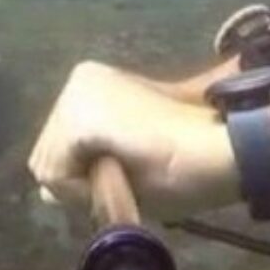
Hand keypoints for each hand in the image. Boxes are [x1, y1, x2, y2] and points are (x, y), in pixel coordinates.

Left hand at [29, 61, 237, 219]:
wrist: (224, 149)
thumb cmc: (190, 158)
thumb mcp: (130, 161)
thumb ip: (92, 165)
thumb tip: (45, 187)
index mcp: (94, 82)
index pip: (61, 150)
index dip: (92, 175)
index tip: (139, 165)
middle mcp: (80, 78)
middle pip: (48, 158)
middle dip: (84, 181)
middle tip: (136, 172)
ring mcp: (77, 94)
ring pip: (50, 170)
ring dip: (88, 188)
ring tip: (134, 171)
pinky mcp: (80, 116)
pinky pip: (58, 177)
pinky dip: (86, 191)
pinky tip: (125, 172)